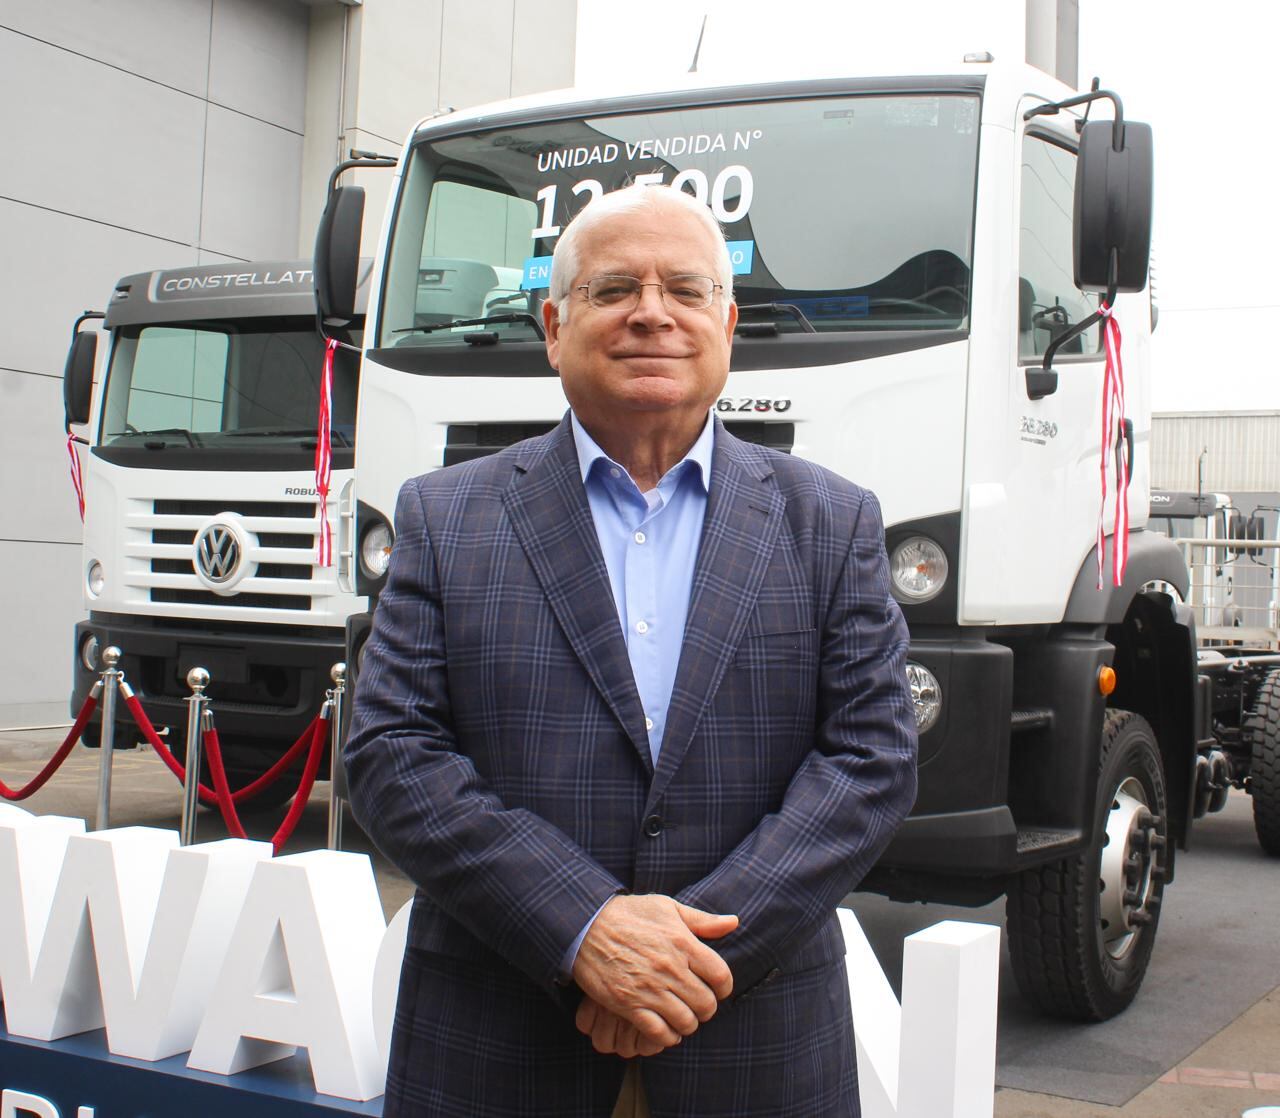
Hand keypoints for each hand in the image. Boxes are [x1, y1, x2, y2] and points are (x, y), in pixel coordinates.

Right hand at [571, 894, 737, 1046]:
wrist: (586, 924)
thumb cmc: (629, 913)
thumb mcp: (667, 907)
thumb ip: (702, 920)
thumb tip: (733, 922)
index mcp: (683, 943)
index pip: (721, 976)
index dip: (724, 988)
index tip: (717, 989)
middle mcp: (670, 968)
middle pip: (706, 1004)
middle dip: (706, 1008)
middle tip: (698, 1004)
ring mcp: (649, 988)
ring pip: (686, 1022)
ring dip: (687, 1023)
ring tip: (681, 1016)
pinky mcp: (628, 1004)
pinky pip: (658, 1033)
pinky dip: (666, 1036)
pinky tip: (664, 1027)